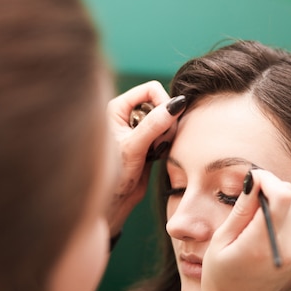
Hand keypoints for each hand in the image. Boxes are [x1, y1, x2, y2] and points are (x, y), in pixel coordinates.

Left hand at [105, 81, 185, 235]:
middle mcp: (128, 115)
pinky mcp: (148, 142)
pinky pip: (166, 134)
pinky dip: (166, 143)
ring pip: (166, 120)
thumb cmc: (114, 175)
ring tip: (156, 151)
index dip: (163, 102)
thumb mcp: (134, 147)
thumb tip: (177, 104)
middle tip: (159, 142)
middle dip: (166, 122)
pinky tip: (157, 156)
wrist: (115, 201)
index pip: (150, 89)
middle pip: (161, 103)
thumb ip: (154, 125)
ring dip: (167, 134)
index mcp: (117, 108)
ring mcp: (138, 128)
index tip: (166, 122)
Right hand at [201, 169, 290, 290]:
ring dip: (286, 197)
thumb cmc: (220, 273)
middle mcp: (289, 247)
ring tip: (263, 209)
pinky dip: (288, 212)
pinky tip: (269, 225)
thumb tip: (255, 179)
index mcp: (263, 245)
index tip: (252, 179)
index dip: (268, 179)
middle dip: (276, 186)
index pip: (283, 196)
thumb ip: (242, 209)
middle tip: (255, 195)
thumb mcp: (222, 240)